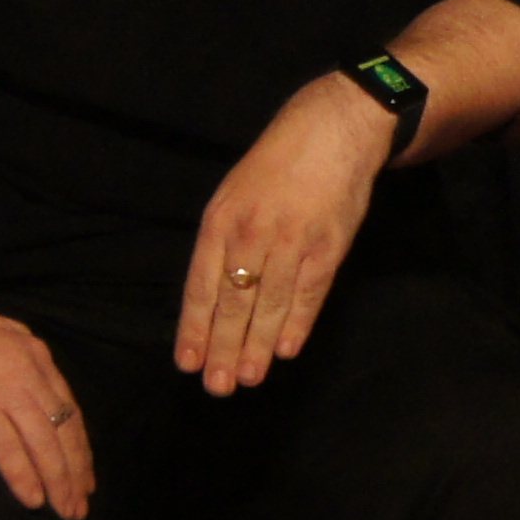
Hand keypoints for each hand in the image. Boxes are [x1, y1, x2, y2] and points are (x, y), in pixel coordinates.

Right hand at [0, 289, 94, 519]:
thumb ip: (4, 362)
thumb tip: (8, 387)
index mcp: (32, 352)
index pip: (68, 407)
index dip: (79, 446)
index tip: (84, 475)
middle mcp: (29, 368)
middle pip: (66, 429)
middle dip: (77, 472)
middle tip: (80, 507)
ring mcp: (6, 385)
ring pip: (46, 442)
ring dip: (59, 481)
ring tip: (65, 512)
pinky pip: (9, 446)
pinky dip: (23, 475)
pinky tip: (32, 500)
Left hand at [179, 75, 393, 395]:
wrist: (332, 132)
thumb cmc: (275, 166)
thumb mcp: (233, 195)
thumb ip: (223, 244)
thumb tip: (213, 298)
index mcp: (221, 222)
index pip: (201, 286)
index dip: (194, 328)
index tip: (187, 363)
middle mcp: (252, 234)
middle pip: (233, 303)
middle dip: (222, 348)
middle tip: (216, 387)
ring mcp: (292, 242)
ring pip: (269, 305)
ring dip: (257, 345)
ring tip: (247, 378)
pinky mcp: (329, 246)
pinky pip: (309, 293)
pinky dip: (298, 323)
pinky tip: (286, 350)